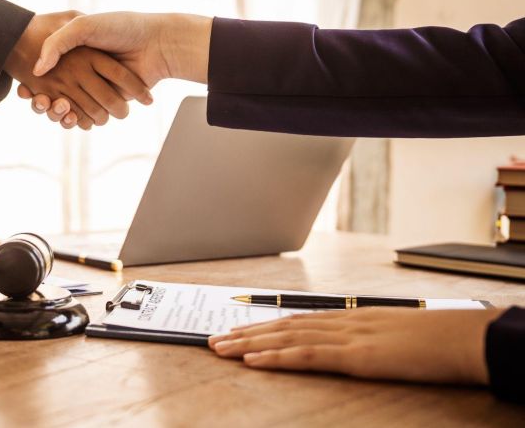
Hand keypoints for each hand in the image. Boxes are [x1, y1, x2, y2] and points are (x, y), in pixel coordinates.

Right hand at [19, 12, 212, 121]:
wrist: (157, 42)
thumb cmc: (120, 27)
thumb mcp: (82, 26)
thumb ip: (56, 44)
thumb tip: (37, 71)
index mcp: (75, 54)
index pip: (46, 74)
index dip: (32, 83)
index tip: (24, 88)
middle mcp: (85, 73)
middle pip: (54, 95)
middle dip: (42, 102)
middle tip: (37, 101)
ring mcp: (98, 89)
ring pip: (68, 109)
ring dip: (56, 113)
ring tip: (50, 107)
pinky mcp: (111, 103)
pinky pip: (88, 117)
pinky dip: (75, 120)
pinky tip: (67, 116)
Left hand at [207, 307, 504, 384]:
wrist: (466, 338)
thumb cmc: (436, 341)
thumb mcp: (393, 337)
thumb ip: (367, 339)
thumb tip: (351, 346)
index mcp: (350, 318)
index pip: (296, 320)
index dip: (263, 325)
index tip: (237, 330)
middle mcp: (342, 322)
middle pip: (282, 325)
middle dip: (245, 332)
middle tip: (213, 340)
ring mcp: (347, 337)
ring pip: (286, 337)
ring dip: (249, 343)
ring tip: (221, 349)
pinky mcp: (356, 356)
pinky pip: (307, 355)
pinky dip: (276, 356)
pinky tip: (253, 359)